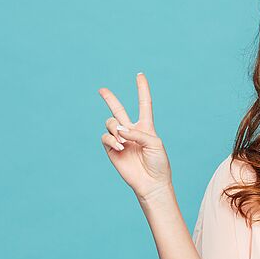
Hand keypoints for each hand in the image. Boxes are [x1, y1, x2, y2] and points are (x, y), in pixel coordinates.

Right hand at [98, 72, 172, 199]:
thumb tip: (118, 129)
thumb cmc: (158, 163)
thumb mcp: (154, 143)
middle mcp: (131, 131)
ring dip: (115, 129)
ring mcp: (120, 140)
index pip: (144, 104)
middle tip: (101, 89)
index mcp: (146, 127)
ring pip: (110, 123)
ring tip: (123, 142)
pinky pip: (106, 137)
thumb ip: (137, 132)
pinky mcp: (112, 150)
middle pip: (119, 110)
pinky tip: (119, 147)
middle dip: (109, 99)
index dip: (142, 89)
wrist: (151, 183)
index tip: (140, 75)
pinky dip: (111, 139)